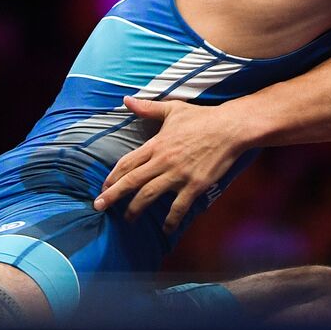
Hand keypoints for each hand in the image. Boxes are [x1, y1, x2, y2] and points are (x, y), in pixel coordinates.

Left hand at [93, 96, 247, 232]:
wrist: (231, 128)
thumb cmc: (202, 117)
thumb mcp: (173, 109)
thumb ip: (148, 108)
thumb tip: (126, 100)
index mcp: (156, 144)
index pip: (126, 163)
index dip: (112, 177)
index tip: (103, 188)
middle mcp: (163, 161)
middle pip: (131, 182)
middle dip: (112, 196)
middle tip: (98, 207)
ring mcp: (179, 174)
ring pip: (149, 195)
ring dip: (135, 209)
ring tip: (128, 219)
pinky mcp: (195, 185)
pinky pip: (178, 207)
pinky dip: (170, 220)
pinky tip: (166, 229)